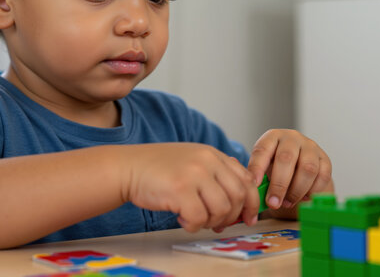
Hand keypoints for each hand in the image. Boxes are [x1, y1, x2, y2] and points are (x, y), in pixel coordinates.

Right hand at [124, 143, 259, 232]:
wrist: (127, 167)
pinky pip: (199, 218)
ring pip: (221, 209)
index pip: (246, 179)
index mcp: (212, 154)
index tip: (249, 217)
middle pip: (238, 196)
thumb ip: (215, 171)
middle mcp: (207, 161)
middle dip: (232, 216)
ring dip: (210, 221)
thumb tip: (241, 194)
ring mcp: (194, 174)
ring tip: (195, 219)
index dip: (252, 202)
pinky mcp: (180, 190)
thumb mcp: (192, 159)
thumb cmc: (158, 169)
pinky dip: (193, 225)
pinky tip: (182, 219)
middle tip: (217, 224)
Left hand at [247, 129, 331, 209]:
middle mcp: (292, 138)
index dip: (257, 167)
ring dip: (296, 191)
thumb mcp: (264, 166)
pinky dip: (312, 191)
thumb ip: (259, 177)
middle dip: (279, 185)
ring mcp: (310, 147)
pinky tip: (303, 199)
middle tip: (273, 203)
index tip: (254, 185)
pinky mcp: (325, 159)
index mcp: (272, 137)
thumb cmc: (276, 165)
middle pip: (286, 158)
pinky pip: (322, 176)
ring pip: (307, 169)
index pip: (262, 149)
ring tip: (287, 203)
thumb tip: (253, 194)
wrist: (298, 162)